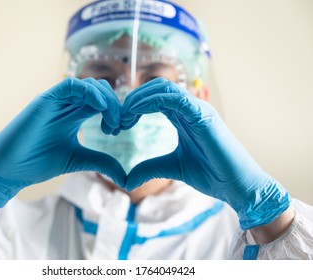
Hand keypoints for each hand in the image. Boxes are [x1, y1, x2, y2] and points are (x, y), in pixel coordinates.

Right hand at [0, 78, 125, 207]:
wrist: (10, 170)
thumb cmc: (39, 163)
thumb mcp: (79, 160)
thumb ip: (101, 162)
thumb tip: (125, 178)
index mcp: (76, 114)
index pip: (103, 102)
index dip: (118, 110)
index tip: (126, 126)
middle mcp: (68, 104)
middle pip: (101, 91)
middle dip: (116, 105)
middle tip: (122, 125)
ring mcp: (56, 101)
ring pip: (89, 86)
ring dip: (107, 101)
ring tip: (112, 124)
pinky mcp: (45, 100)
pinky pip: (71, 86)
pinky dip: (90, 93)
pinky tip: (101, 108)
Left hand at [121, 78, 289, 229]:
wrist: (237, 186)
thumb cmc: (211, 174)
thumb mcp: (172, 168)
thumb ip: (150, 168)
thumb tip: (126, 179)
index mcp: (182, 116)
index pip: (154, 98)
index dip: (133, 106)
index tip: (117, 125)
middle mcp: (190, 108)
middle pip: (155, 88)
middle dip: (132, 100)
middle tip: (116, 121)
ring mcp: (198, 109)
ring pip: (163, 88)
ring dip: (138, 98)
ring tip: (124, 117)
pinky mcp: (204, 115)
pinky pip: (175, 97)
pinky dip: (153, 100)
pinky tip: (137, 113)